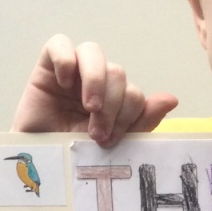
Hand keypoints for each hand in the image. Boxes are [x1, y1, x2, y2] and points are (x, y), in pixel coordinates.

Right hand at [12, 35, 177, 146]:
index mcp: (115, 100)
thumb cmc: (74, 156)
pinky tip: (64, 84)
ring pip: (93, 53)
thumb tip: (171, 99)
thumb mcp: (114, 143)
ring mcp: (72, 73)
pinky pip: (59, 44)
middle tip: (98, 133)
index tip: (111, 140)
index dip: (128, 115)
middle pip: (117, 72)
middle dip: (113, 105)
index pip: (133, 92)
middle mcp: (95, 83)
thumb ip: (142, 122)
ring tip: (89, 108)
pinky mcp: (46, 67)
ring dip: (96, 82)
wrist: (40, 166)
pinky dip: (65, 60)